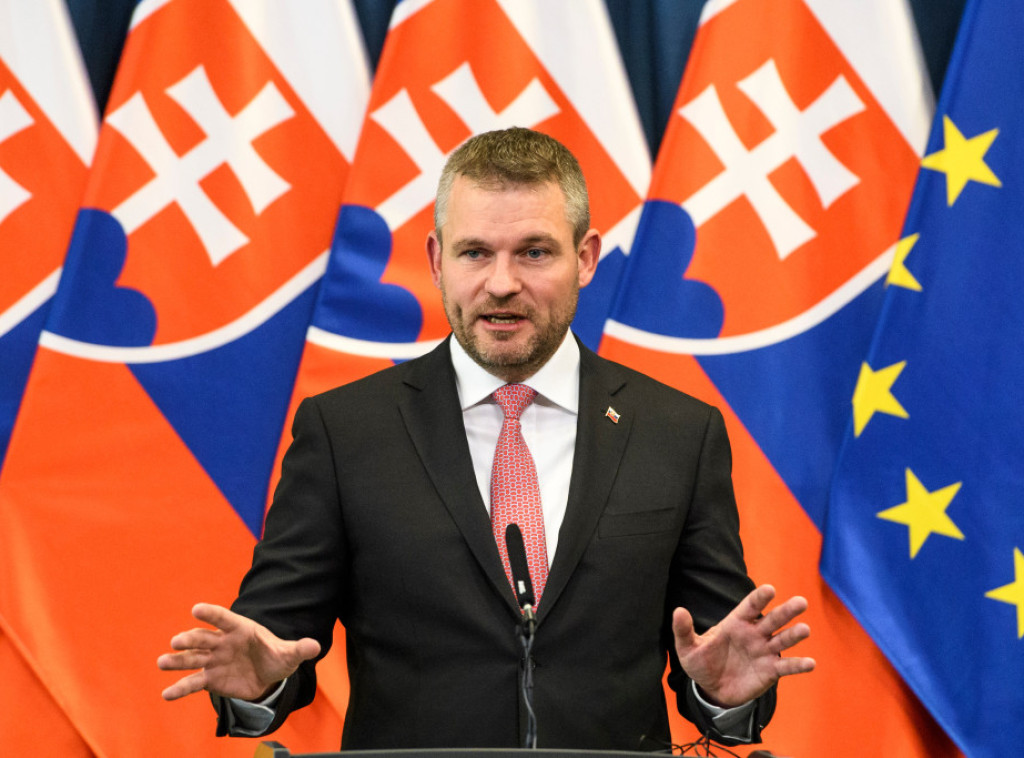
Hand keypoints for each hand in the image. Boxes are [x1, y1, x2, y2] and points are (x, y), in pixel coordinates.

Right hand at [157, 603, 319, 701]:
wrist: (267, 676)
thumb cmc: (276, 657)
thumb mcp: (289, 654)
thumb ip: (299, 649)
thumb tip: (315, 646)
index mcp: (241, 629)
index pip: (224, 618)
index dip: (212, 614)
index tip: (196, 609)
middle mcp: (223, 642)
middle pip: (203, 638)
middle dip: (190, 639)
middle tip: (176, 642)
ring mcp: (214, 660)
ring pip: (192, 658)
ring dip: (177, 660)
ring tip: (162, 663)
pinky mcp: (210, 678)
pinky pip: (192, 682)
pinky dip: (180, 688)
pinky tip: (166, 695)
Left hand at [672, 584, 813, 706]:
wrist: (712, 689)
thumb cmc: (701, 662)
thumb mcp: (688, 648)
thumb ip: (684, 630)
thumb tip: (678, 611)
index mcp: (736, 623)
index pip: (750, 606)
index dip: (760, 597)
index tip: (770, 589)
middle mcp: (754, 634)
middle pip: (772, 619)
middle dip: (786, 611)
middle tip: (801, 602)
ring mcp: (764, 651)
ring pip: (783, 640)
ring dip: (794, 635)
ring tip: (805, 630)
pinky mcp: (770, 671)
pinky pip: (786, 667)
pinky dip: (798, 665)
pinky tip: (811, 663)